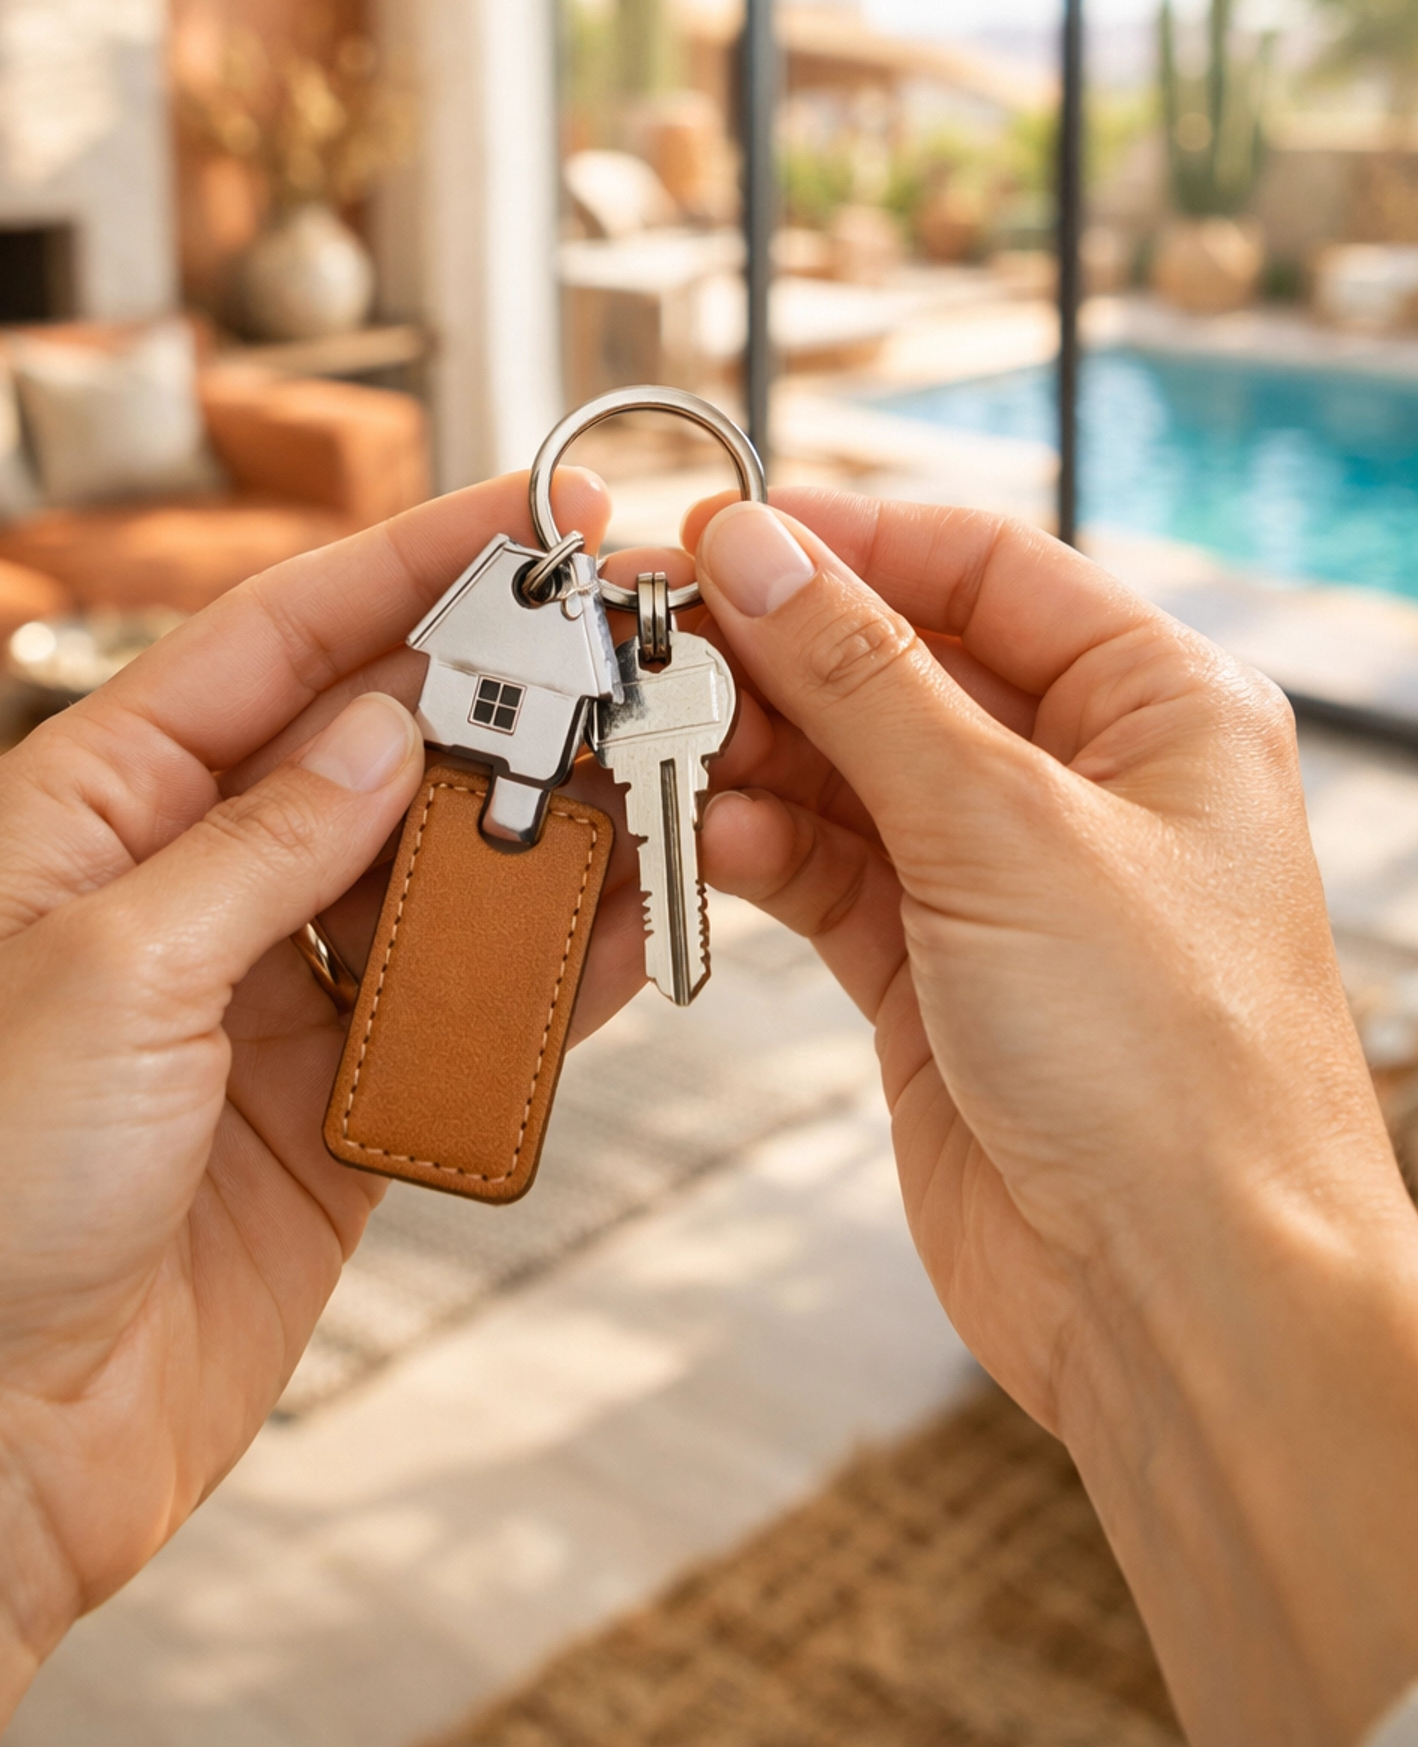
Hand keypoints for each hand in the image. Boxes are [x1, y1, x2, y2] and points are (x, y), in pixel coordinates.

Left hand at [0, 470, 649, 1746]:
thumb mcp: (111, 974)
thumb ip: (266, 844)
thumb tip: (387, 727)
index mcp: (91, 806)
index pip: (275, 641)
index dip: (411, 565)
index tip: (534, 517)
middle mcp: (181, 882)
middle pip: (369, 746)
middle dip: (496, 697)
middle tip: (624, 661)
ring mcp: (262, 996)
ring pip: (426, 874)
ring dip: (529, 834)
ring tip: (644, 784)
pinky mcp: (328, 1109)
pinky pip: (452, 1011)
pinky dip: (536, 976)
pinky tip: (616, 932)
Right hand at [687, 491, 1417, 1746]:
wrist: (1182, 1301)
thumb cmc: (1174, 1069)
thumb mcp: (1004, 826)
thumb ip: (864, 679)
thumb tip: (761, 550)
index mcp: (1158, 706)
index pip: (982, 567)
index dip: (846, 541)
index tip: (720, 533)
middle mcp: (1085, 782)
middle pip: (899, 665)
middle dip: (776, 653)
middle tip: (651, 641)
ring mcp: (1004, 881)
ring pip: (846, 771)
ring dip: (748, 754)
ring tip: (656, 743)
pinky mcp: (933, 974)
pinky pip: (824, 873)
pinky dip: (757, 850)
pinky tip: (702, 836)